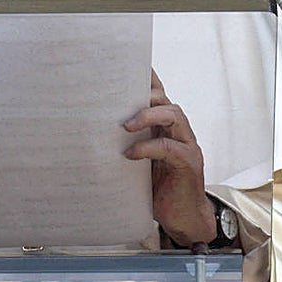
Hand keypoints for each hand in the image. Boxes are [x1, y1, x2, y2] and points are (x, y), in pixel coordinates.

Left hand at [123, 70, 215, 246]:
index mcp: (167, 127)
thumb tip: (92, 132)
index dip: (147, 78)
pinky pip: (170, 147)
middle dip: (144, 95)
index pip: (159, 95)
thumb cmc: (158, 188)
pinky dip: (148, 148)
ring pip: (174, 114)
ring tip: (126, 126)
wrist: (183, 218)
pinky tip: (130, 155)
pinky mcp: (189, 163)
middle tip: (119, 100)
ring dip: (148, 115)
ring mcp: (188, 145)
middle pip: (165, 99)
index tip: (126, 64)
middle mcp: (180, 131)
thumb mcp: (139, 162)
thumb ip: (128, 143)